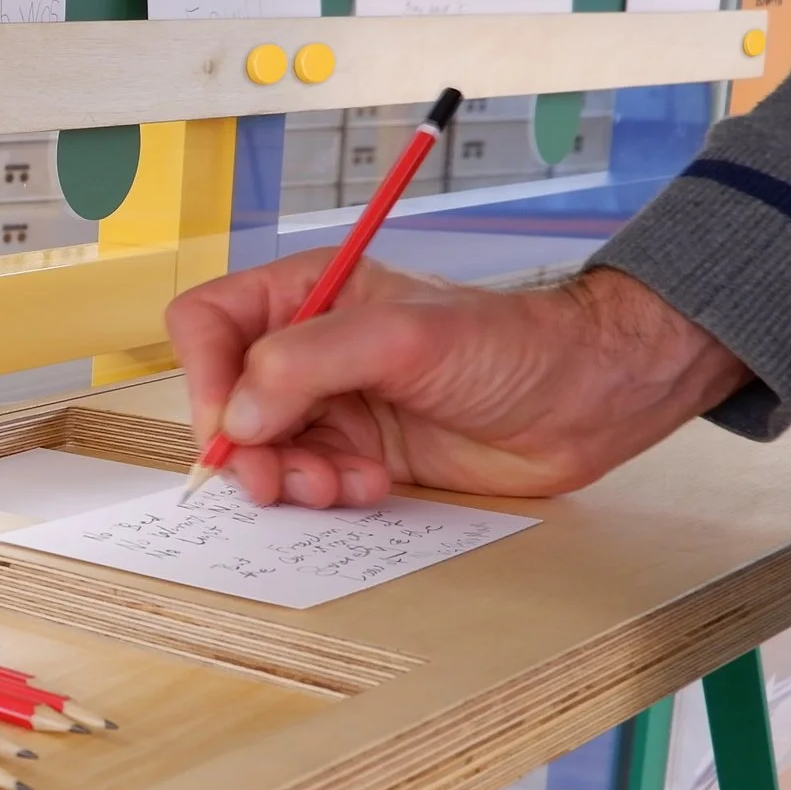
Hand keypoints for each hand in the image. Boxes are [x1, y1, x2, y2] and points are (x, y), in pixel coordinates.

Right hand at [163, 255, 750, 506]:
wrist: (589, 400)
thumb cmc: (513, 346)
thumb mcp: (405, 337)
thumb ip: (309, 362)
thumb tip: (237, 415)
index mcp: (306, 294)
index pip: (208, 325)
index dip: (202, 375)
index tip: (229, 425)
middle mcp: (307, 349)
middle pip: (223, 400)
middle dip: (246, 447)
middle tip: (277, 482)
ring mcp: (331, 403)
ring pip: (259, 450)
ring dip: (288, 478)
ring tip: (338, 485)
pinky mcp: (357, 452)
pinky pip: (304, 481)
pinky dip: (324, 495)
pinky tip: (371, 486)